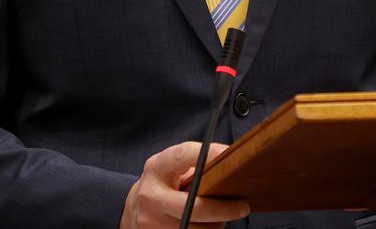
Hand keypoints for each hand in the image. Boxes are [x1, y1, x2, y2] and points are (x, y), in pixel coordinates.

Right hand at [120, 141, 249, 228]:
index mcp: (155, 168)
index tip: (230, 156)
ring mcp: (152, 222)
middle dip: (223, 209)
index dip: (210, 154)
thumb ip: (193, 163)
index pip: (184, 155)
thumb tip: (227, 160)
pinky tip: (208, 225)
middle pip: (195, 207)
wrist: (132, 210)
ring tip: (221, 216)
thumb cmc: (161, 183)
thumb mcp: (169, 167)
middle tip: (242, 206)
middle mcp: (151, 196)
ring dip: (215, 224)